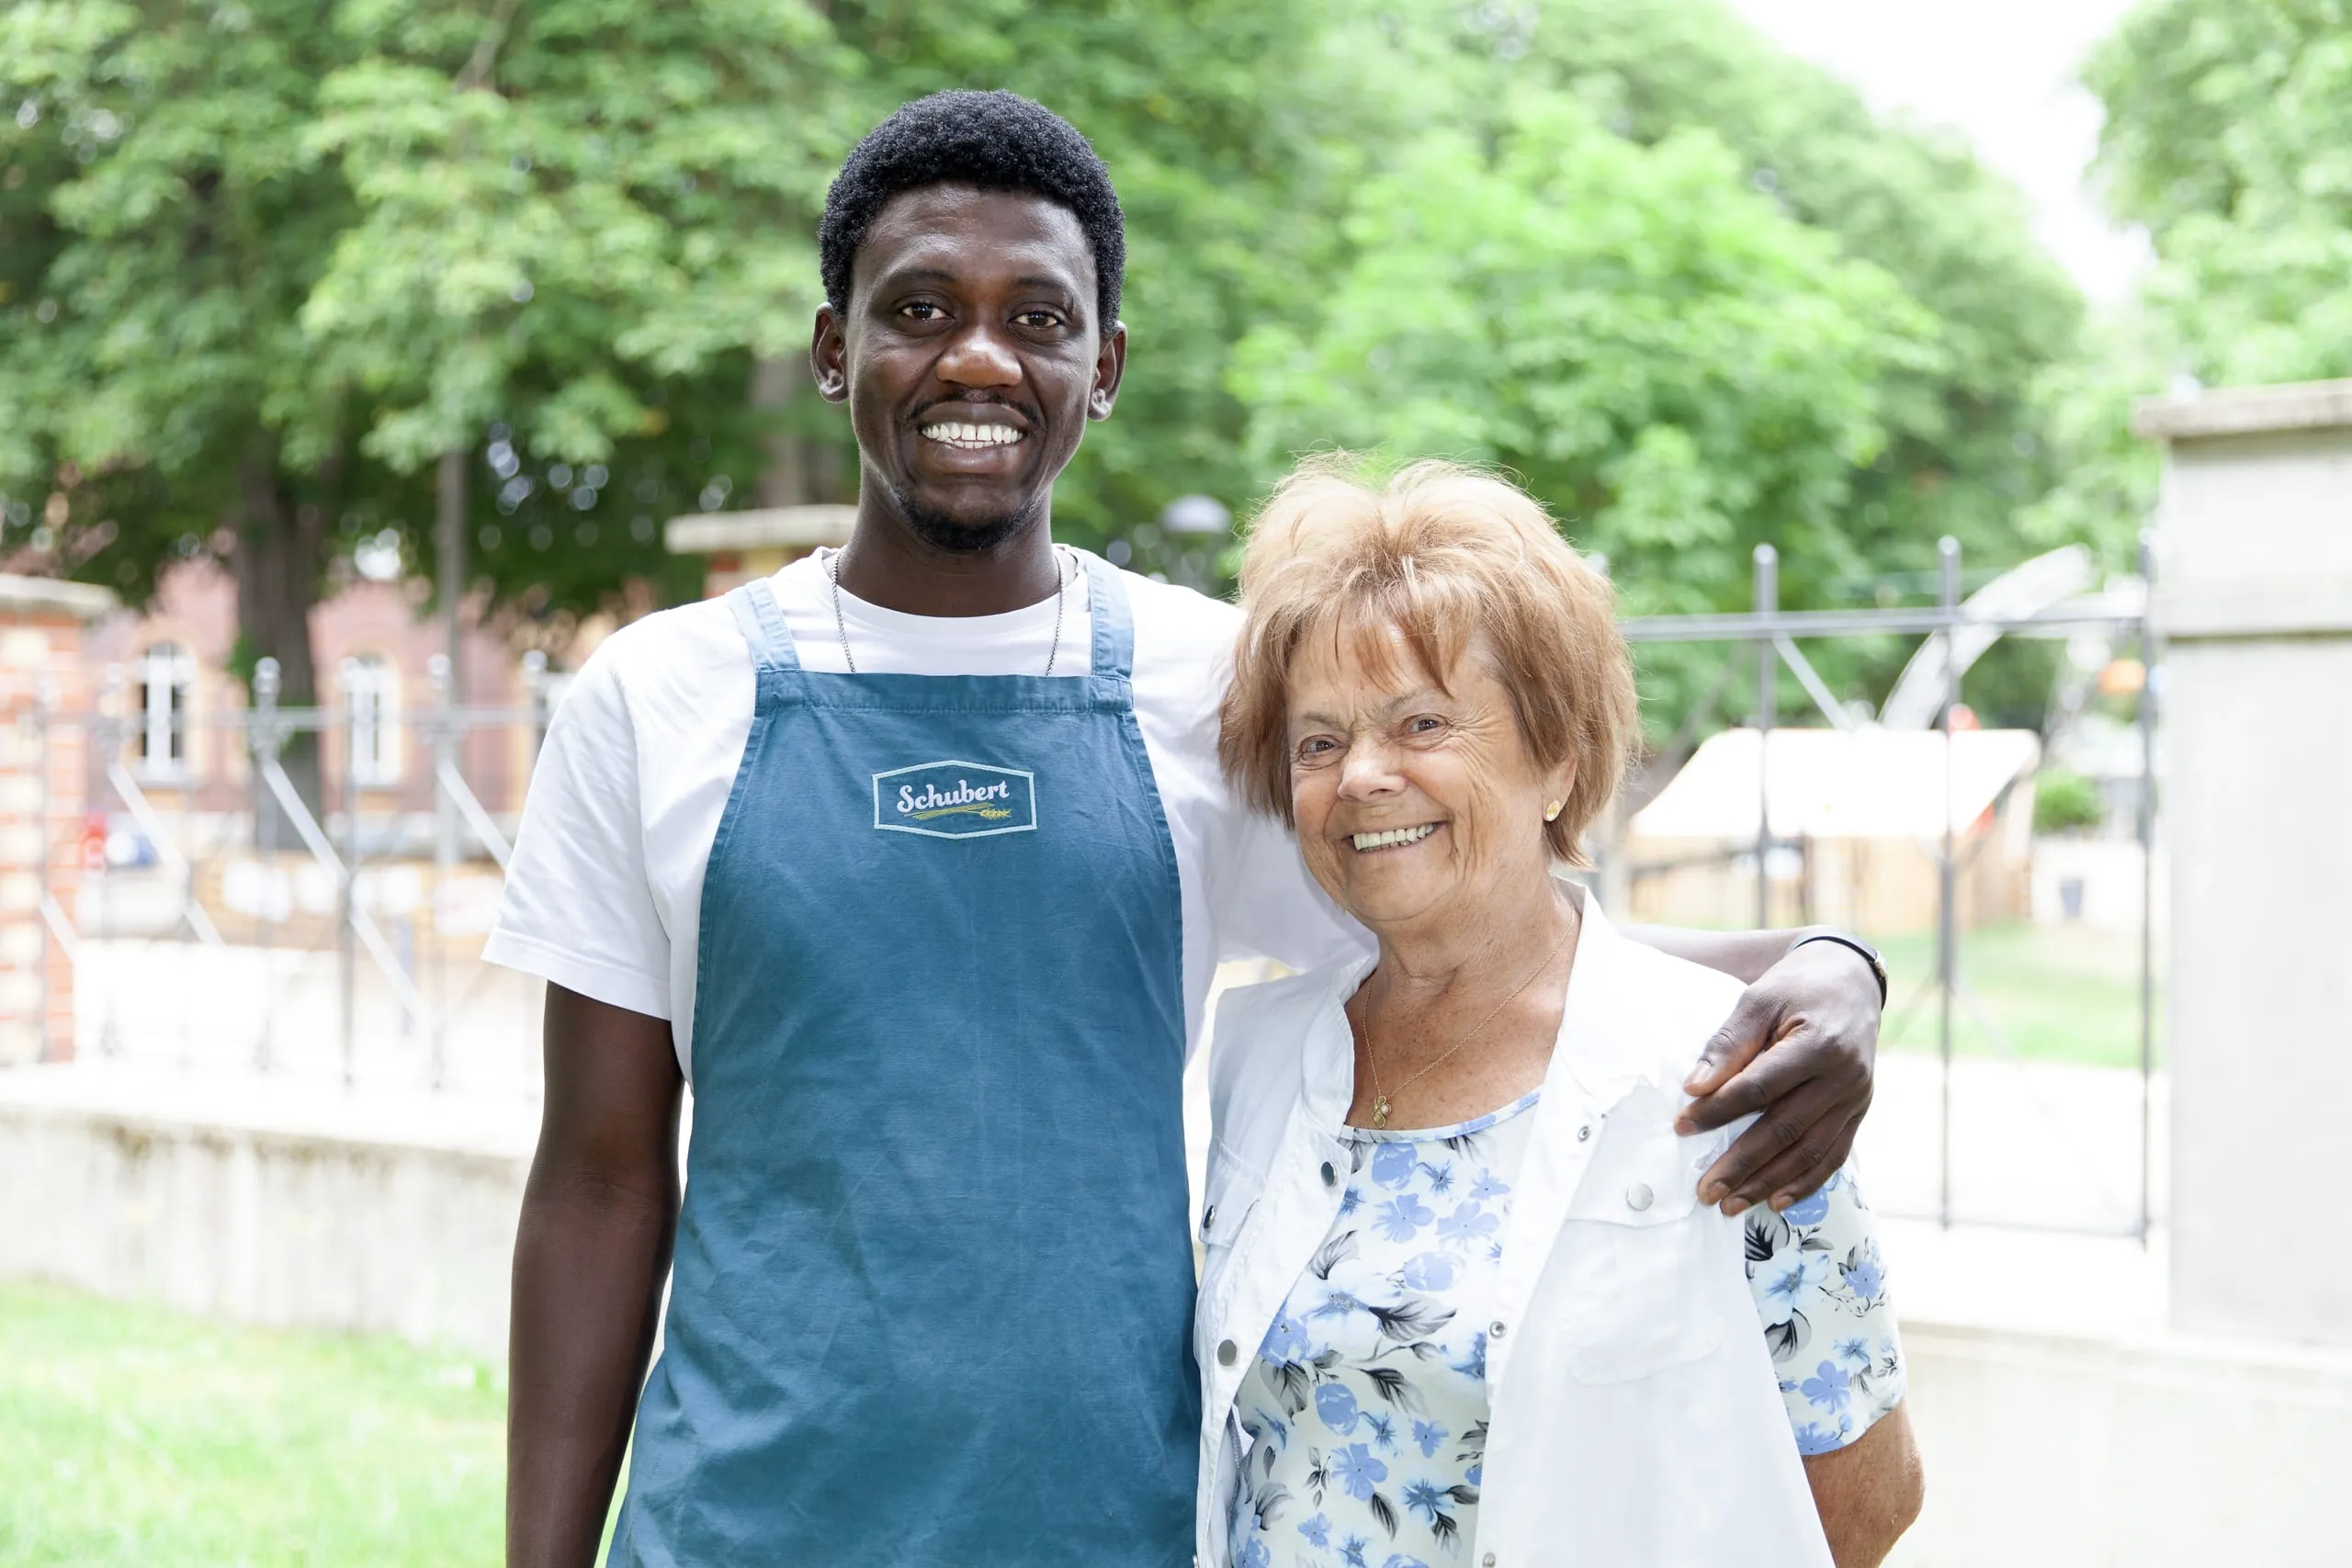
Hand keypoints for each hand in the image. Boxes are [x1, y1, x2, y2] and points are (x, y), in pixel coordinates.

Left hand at [1674, 937, 1878, 1214]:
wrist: (1851, 981)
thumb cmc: (1797, 987)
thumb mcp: (1759, 999)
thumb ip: (1729, 1043)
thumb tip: (1696, 1086)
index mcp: (1818, 1044)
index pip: (1761, 1087)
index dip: (1720, 1109)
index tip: (1683, 1125)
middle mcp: (1843, 1077)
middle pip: (1785, 1128)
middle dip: (1742, 1163)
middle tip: (1705, 1190)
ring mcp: (1855, 1099)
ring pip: (1810, 1151)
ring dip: (1768, 1182)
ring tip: (1731, 1204)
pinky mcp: (1858, 1111)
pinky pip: (1833, 1155)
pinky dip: (1805, 1182)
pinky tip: (1776, 1201)